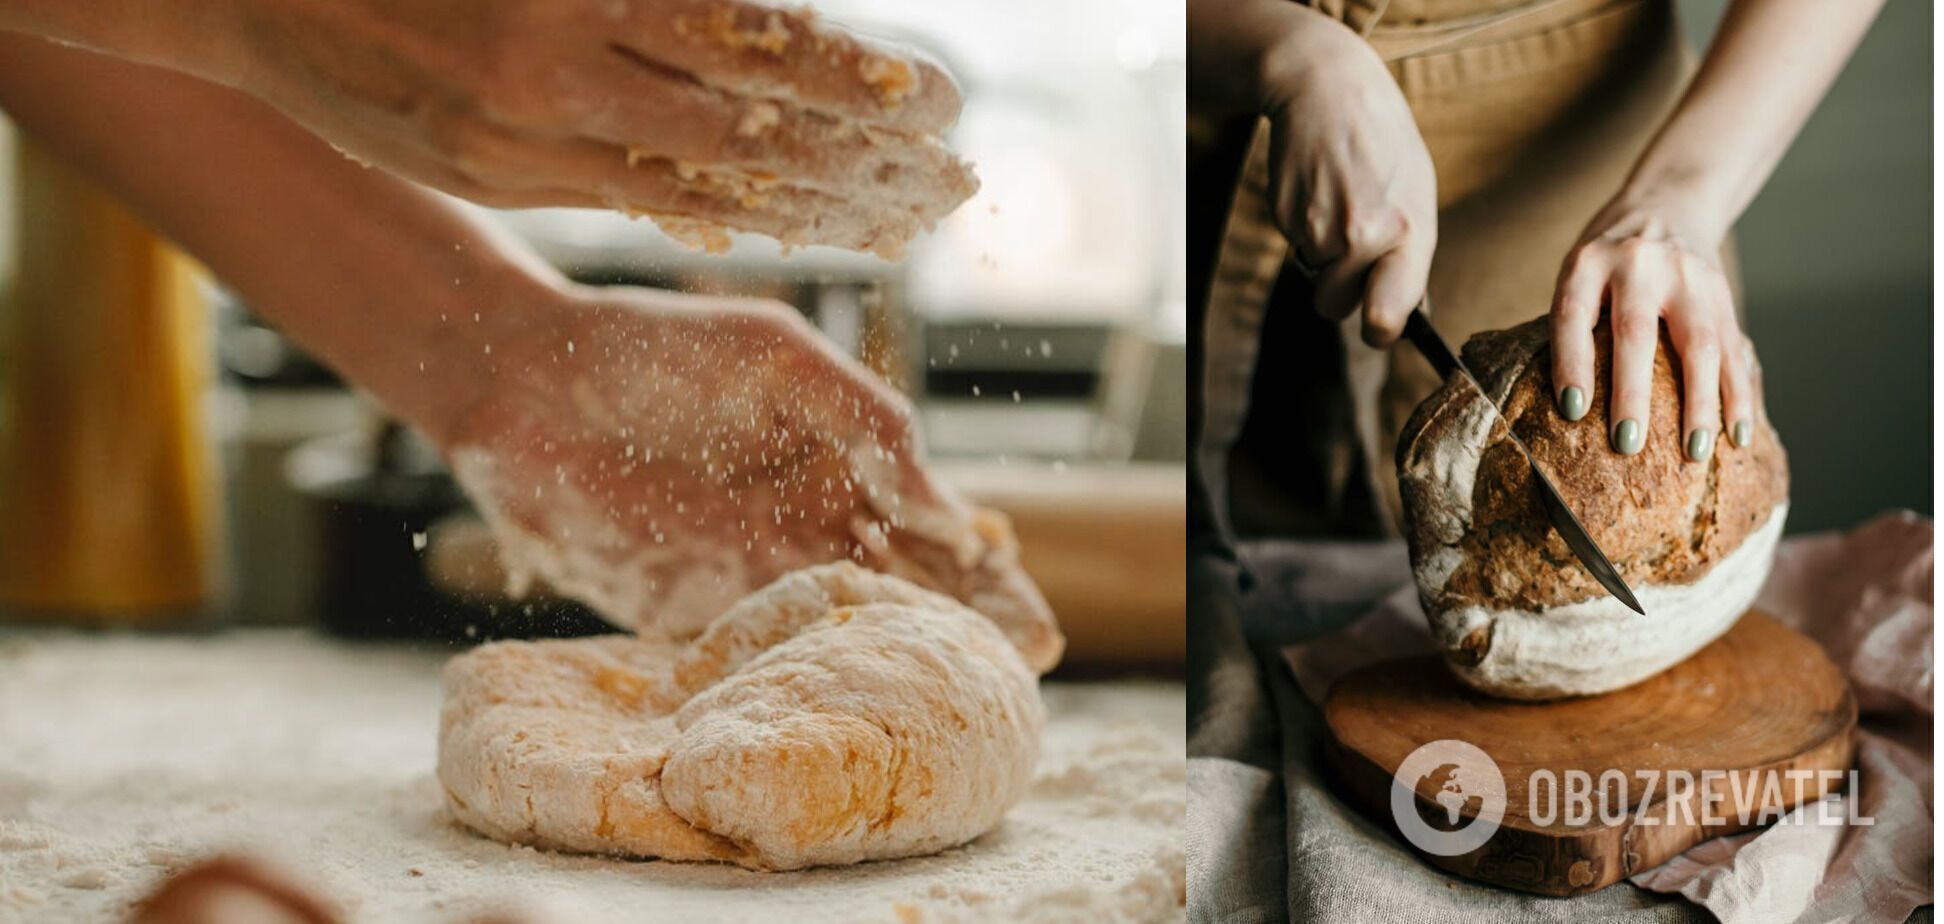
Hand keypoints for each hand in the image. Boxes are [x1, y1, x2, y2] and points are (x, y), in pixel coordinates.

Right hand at [216, 0, 970, 249]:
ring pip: (703, 183)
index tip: (933, 98)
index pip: (754, 34)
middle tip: (951, 180)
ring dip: (813, 206)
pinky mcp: (502, 173)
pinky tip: (796, 224)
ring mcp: (526, 132)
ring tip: (898, 222)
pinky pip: (636, 202)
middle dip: (863, 157)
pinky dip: (727, 215)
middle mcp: (557, 61)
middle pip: (750, 125)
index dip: (852, 73)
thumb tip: (764, 7)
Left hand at [434, 285, 1061, 670]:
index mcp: (841, 463)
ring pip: (850, 633)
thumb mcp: (780, 359)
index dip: (990, 576)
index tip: (1036, 624)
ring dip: (907, 667)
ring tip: (968, 705)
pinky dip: (813, 689)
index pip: (936, 529)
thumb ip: (867, 423)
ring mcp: (751, 574)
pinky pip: (764, 660)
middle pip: (909, 592)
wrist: (525, 383)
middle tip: (1024, 673)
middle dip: (969, 632)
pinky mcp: (688, 615)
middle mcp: (806, 526)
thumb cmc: (657, 350)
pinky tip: (856, 713)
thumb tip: (946, 512)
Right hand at [1259, 9, 1435, 345]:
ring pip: (1314, 277)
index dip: (1380, 331)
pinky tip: (1319, 191)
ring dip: (1323, 255)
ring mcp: (1316, 228)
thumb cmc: (1382, 143)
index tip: (1379, 327)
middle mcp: (1360, 237)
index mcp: (1407, 232)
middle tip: (1354, 255)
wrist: (1327, 91)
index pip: (1386, 317)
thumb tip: (1396, 308)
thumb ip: (1409, 252)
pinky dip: (1305, 229)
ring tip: (1340, 202)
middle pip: (1336, 309)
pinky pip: (1295, 247)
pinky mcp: (1284, 216)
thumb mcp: (1416, 194)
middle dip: (1341, 293)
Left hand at [1550, 193, 1755, 460]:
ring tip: (1694, 453)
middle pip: (1636, 333)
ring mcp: (1688, 276)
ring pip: (1699, 344)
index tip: (1572, 410)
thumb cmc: (1607, 257)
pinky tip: (1737, 434)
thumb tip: (1570, 407)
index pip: (1574, 314)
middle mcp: (1640, 264)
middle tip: (1627, 444)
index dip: (1571, 362)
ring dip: (1700, 405)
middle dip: (1633, 393)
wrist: (1668, 203)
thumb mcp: (1579, 269)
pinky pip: (1733, 348)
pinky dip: (1738, 395)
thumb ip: (1577, 320)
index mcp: (1589, 261)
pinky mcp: (1722, 293)